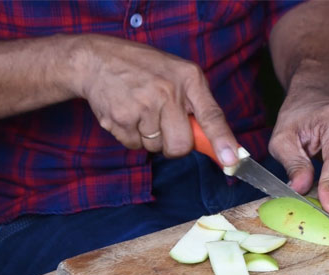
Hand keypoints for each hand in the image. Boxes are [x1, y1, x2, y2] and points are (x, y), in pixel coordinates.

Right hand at [70, 34, 238, 164]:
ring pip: (156, 148)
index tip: (232, 160)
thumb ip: (199, 106)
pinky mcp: (120, 118)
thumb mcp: (179, 74)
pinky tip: (127, 113)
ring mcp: (143, 105)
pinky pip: (134, 146)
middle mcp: (168, 91)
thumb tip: (218, 145)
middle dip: (174, 145)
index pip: (211, 115)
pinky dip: (131, 136)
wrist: (97, 60)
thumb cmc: (145, 70)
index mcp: (189, 78)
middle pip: (181, 146)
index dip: (223, 141)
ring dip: (150, 138)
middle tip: (164, 124)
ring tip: (141, 111)